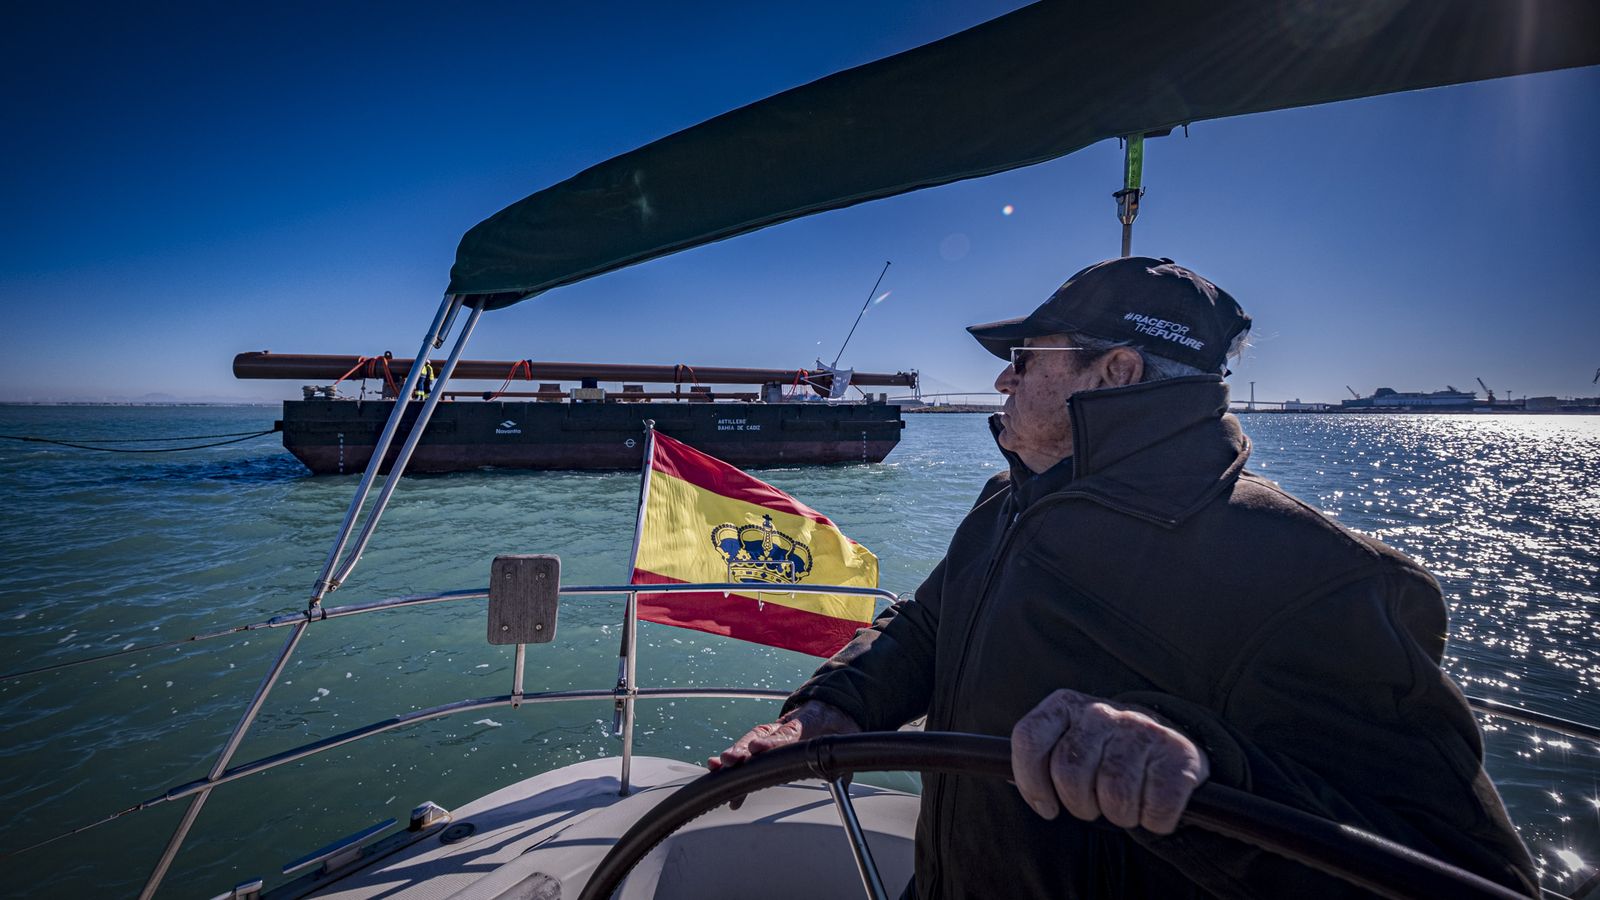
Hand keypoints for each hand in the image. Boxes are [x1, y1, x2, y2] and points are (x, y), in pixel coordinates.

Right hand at [709, 700, 860, 770]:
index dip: (772, 742)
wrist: (832, 708)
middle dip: (744, 748)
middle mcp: (783, 725)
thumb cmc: (837, 726)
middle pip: (760, 735)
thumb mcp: (848, 738)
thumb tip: (839, 777)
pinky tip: (715, 770)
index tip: (758, 747)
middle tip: (730, 760)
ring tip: (717, 766)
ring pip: (749, 739)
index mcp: (806, 722)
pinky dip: (731, 759)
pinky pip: (746, 747)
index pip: (787, 733)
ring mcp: (772, 731)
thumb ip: (841, 758)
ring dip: (734, 754)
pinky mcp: (764, 738)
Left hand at [1011, 688, 1207, 834]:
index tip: (1046, 807)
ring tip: (1127, 805)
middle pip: (1069, 774)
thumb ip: (1040, 756)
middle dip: (1081, 805)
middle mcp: (1102, 710)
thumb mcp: (1069, 742)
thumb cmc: (1108, 754)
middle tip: (1096, 805)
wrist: (1172, 748)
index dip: (1030, 781)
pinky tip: (1155, 807)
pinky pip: (1156, 808)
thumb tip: (1006, 776)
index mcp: (1066, 705)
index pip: (1029, 739)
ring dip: (1121, 815)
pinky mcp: (1179, 753)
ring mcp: (1142, 728)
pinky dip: (1155, 820)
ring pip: (1114, 795)